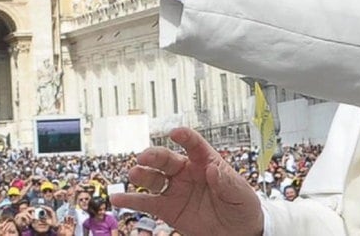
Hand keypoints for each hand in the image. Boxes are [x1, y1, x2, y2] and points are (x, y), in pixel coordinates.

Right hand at [111, 128, 263, 235]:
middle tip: (144, 157)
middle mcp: (186, 172)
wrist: (237, 233)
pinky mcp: (168, 208)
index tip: (175, 133)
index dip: (185, 137)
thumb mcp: (241, 194)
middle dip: (154, 156)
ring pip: (154, 178)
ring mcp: (175, 189)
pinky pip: (146, 203)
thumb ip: (227, 182)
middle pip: (167, 159)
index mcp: (206, 162)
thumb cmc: (242, 206)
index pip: (194, 145)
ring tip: (134, 173)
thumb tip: (213, 169)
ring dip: (142, 174)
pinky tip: (117, 198)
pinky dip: (131, 200)